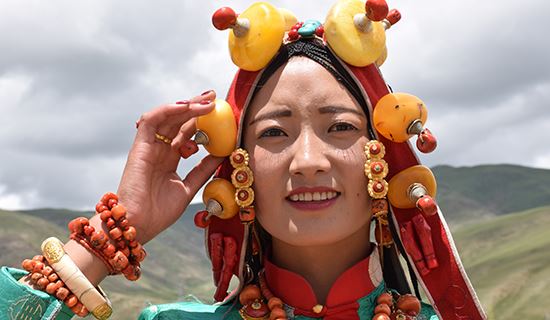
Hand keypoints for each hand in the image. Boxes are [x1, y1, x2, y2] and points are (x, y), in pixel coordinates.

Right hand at [117, 90, 222, 242]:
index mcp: (169, 159)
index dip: (202, 121)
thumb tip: (222, 154)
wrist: (139, 225)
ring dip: (186, 106)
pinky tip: (184, 107)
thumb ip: (202, 170)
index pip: (186, 133)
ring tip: (206, 101)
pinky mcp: (139, 147)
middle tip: (214, 96)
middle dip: (196, 107)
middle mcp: (159, 150)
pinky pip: (150, 121)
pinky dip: (166, 110)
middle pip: (178, 121)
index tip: (220, 113)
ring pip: (167, 117)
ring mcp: (149, 147)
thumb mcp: (188, 187)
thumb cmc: (159, 212)